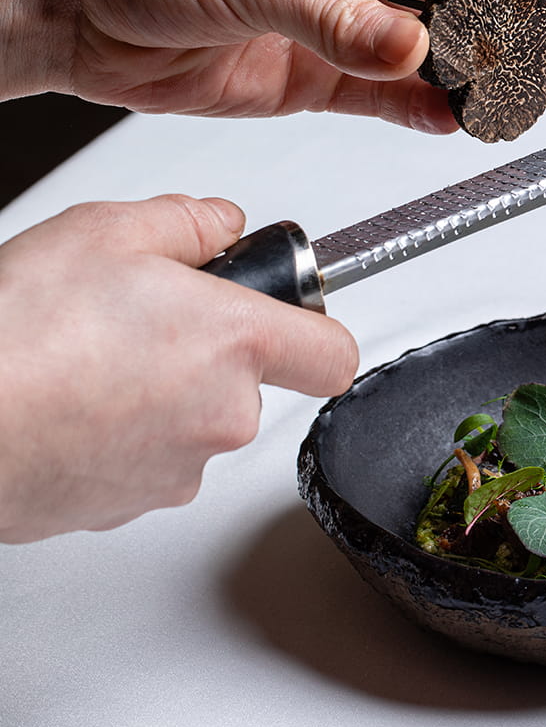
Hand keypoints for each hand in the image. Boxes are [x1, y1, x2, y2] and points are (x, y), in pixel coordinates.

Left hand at [0, 0, 545, 132]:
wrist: (82, 16)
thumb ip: (336, 20)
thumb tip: (414, 49)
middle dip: (514, 4)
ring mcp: (341, 20)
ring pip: (432, 42)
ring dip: (477, 66)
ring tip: (517, 90)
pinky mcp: (321, 75)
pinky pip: (390, 95)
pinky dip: (425, 110)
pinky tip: (457, 121)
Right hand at [0, 195, 357, 542]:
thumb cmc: (19, 332)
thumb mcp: (108, 231)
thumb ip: (188, 221)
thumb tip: (222, 225)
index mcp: (236, 342)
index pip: (334, 354)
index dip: (319, 333)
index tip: (297, 320)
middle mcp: (222, 414)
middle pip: (253, 381)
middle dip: (212, 351)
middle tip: (148, 321)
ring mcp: (178, 468)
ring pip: (197, 420)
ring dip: (165, 392)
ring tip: (97, 361)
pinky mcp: (131, 505)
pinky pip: (151, 458)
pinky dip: (126, 433)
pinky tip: (77, 404)